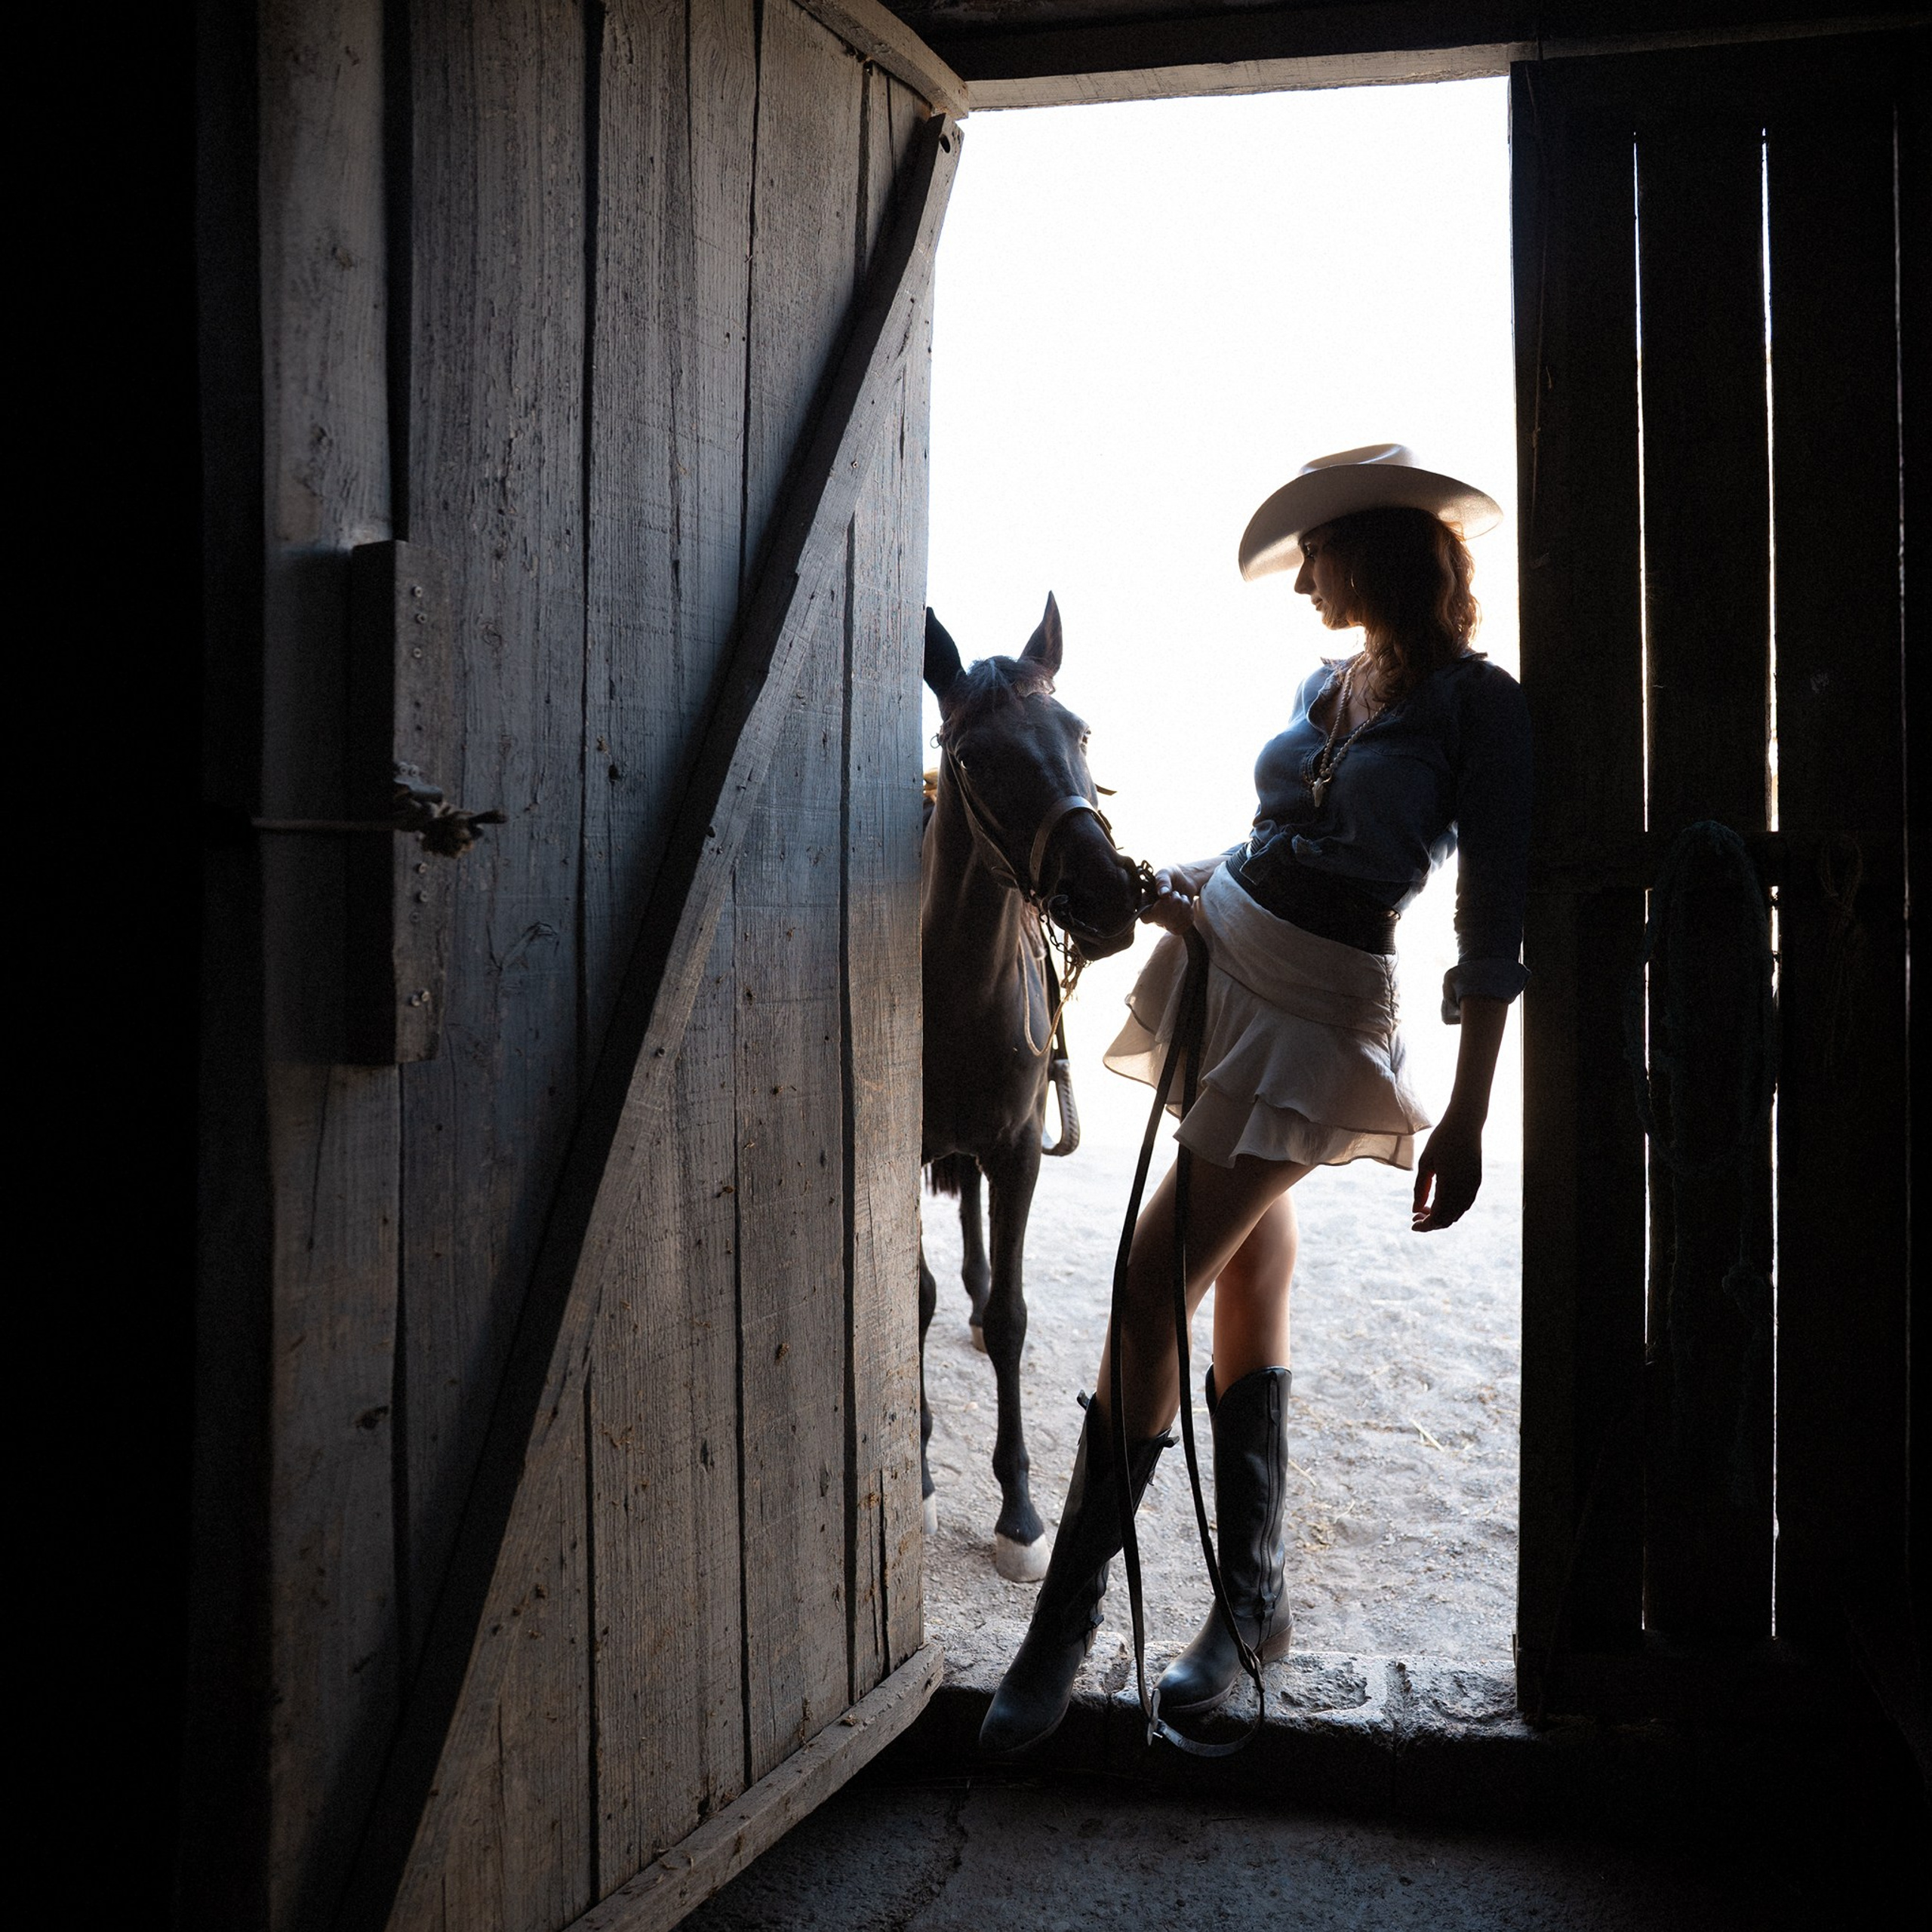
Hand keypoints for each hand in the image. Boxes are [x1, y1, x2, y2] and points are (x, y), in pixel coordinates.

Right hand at [1144, 860, 1210, 933]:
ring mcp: (1165, 922)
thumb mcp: (1166, 872)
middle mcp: (1153, 915)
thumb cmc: (1171, 875)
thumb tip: (1163, 893)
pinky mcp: (1177, 924)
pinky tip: (1186, 905)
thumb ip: (1162, 881)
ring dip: (1183, 907)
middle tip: (1175, 893)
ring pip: (1175, 924)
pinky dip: (1189, 913)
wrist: (1186, 880)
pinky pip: (1184, 926)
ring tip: (1180, 897)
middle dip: (1174, 904)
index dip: (1157, 910)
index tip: (1165, 897)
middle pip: (1163, 921)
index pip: (1145, 917)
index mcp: (1145, 903)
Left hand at [1412, 1113, 1482, 1230]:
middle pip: (1448, 1219)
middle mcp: (1464, 1190)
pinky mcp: (1476, 1182)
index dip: (1425, 1225)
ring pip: (1457, 1213)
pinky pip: (1465, 1204)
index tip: (1412, 1224)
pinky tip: (1439, 1201)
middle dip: (1431, 1223)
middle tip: (1416, 1216)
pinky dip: (1451, 1209)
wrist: (1466, 1124)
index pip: (1438, 1217)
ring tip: (1425, 1208)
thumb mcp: (1425, 1163)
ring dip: (1442, 1216)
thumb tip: (1415, 1210)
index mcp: (1450, 1186)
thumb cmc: (1441, 1140)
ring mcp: (1473, 1187)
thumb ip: (1420, 1188)